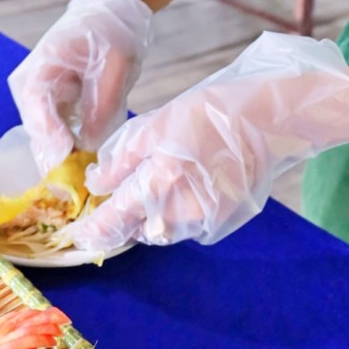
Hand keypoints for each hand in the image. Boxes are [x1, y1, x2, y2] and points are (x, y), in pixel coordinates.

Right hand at [8, 0, 152, 174]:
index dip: (49, 135)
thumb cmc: (113, 30)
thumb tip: (89, 144)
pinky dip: (71, 152)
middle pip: (38, 130)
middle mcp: (33, 85)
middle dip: (56, 160)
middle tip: (75, 190)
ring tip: (83, 187)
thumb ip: (103, 102)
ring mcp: (42, 99)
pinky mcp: (55, 108)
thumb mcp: (116, 63)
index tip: (66, 159)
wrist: (113, 13)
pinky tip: (87, 170)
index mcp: (43, 66)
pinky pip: (59, 135)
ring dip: (63, 161)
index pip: (37, 106)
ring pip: (47, 139)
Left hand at [70, 32, 348, 253]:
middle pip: (139, 229)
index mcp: (161, 180)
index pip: (117, 217)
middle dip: (124, 221)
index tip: (79, 235)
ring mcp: (205, 220)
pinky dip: (179, 214)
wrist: (269, 121)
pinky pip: (188, 227)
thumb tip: (98, 183)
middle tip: (116, 206)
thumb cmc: (211, 113)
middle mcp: (181, 209)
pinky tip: (187, 186)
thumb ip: (124, 158)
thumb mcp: (158, 124)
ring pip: (163, 231)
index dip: (95, 229)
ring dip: (151, 218)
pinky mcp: (222, 223)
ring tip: (156, 187)